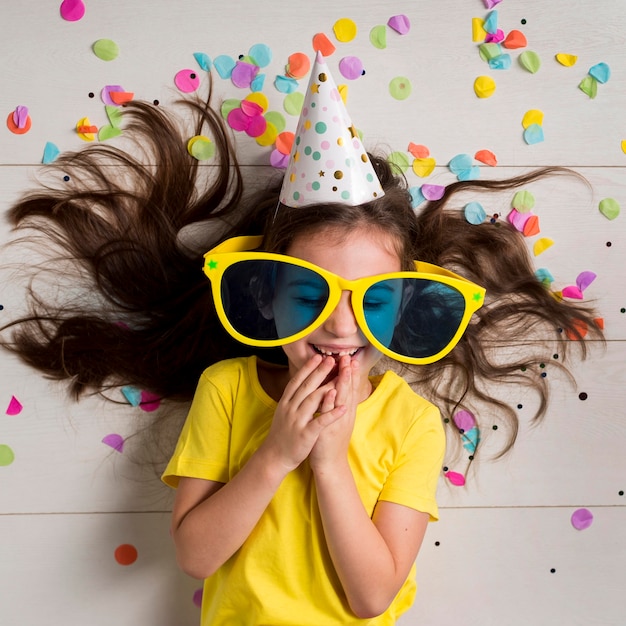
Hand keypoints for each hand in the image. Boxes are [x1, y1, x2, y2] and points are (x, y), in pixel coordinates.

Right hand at [261, 354, 345, 473]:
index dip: (308, 368)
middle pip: (306, 386)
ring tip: (341, 378)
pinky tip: (344, 408)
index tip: (318, 356)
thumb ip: (292, 397)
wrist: (275, 457)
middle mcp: (290, 409)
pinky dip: (332, 414)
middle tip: (331, 359)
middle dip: (320, 372)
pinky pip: (320, 422)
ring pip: (313, 401)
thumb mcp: (284, 411)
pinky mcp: (305, 434)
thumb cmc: (283, 433)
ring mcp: (297, 421)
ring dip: (328, 388)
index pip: (297, 381)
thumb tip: (301, 382)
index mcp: (286, 402)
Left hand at [309, 355, 360, 472]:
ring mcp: (338, 421)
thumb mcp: (336, 418)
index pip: (350, 388)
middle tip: (349, 356)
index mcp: (345, 410)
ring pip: (342, 398)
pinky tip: (331, 389)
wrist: (329, 462)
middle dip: (348, 372)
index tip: (351, 358)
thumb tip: (336, 387)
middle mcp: (344, 414)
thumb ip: (337, 403)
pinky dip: (331, 401)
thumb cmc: (329, 439)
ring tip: (344, 366)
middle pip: (349, 390)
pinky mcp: (329, 429)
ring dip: (343, 381)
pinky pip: (330, 412)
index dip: (351, 373)